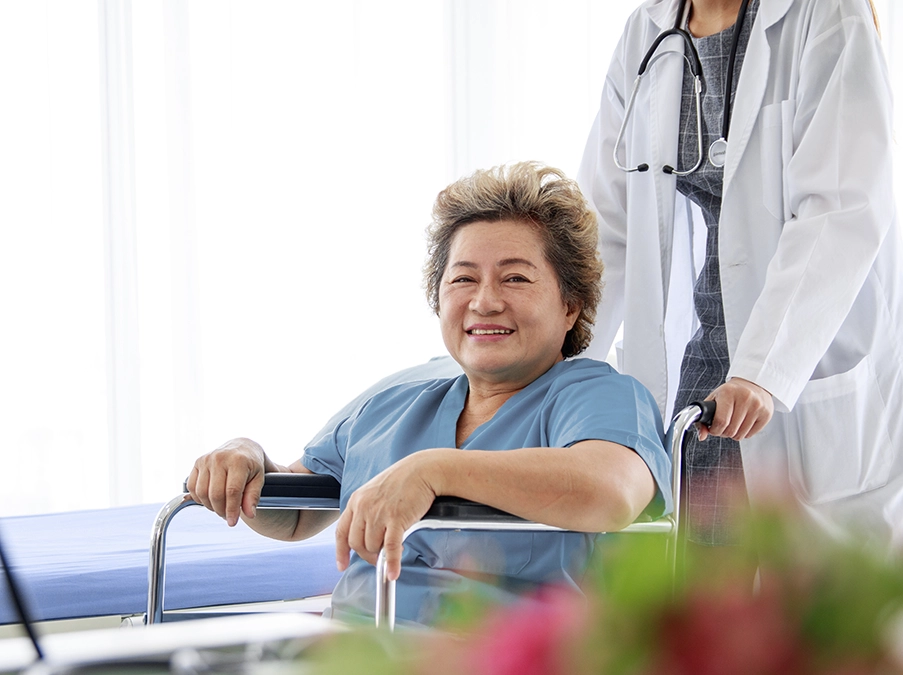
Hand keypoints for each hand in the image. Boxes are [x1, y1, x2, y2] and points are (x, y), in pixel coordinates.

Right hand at [186, 438, 266, 526]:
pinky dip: (199, 498)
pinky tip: (210, 500)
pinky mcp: (197, 462)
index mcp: (238, 460)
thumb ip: (253, 496)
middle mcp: (220, 458)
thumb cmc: (252, 464)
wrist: (242, 447)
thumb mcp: (259, 478)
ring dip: (210, 506)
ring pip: (202, 492)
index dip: (232, 510)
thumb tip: (250, 514)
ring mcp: (206, 459)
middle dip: (221, 510)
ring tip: (221, 507)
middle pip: (215, 494)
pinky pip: (192, 487)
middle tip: (228, 515)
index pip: (232, 491)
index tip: (233, 522)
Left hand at [334, 451, 441, 580]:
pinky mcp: (396, 519)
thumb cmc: (404, 479)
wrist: (423, 470)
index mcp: (357, 500)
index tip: (342, 564)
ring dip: (381, 554)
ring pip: (372, 547)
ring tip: (393, 551)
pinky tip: (393, 572)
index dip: (341, 551)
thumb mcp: (375, 491)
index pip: (341, 531)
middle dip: (366, 555)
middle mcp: (364, 507)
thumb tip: (368, 535)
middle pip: (356, 543)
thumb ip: (367, 510)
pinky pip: (390, 548)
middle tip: (377, 558)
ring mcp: (379, 514)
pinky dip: (392, 563)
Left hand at [698, 378, 773, 440]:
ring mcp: (757, 406)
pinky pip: (750, 435)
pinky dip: (744, 432)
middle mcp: (745, 397)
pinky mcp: (766, 414)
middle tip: (724, 424)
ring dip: (734, 433)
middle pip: (731, 431)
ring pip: (740, 435)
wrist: (752, 383)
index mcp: (728, 392)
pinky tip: (744, 421)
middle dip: (724, 432)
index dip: (715, 430)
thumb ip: (703, 418)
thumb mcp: (714, 399)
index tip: (714, 428)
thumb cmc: (731, 392)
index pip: (721, 422)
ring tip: (734, 422)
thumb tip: (701, 435)